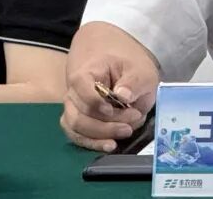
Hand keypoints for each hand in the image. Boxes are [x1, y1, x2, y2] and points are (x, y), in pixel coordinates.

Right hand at [59, 23, 159, 151]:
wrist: (119, 70)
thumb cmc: (128, 68)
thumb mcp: (140, 70)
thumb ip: (133, 81)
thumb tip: (123, 96)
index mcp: (86, 73)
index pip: (81, 86)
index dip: (95, 102)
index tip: (113, 108)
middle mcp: (73, 92)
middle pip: (79, 114)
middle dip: (106, 123)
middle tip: (134, 118)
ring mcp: (72, 108)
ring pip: (76, 128)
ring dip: (101, 135)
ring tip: (126, 132)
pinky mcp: (77, 122)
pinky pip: (77, 136)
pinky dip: (93, 143)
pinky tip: (110, 144)